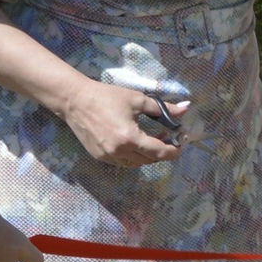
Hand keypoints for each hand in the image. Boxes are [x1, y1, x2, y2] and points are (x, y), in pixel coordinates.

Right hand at [60, 80, 188, 168]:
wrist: (76, 101)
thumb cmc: (107, 97)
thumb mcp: (138, 100)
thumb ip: (163, 108)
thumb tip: (186, 108)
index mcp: (130, 138)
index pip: (159, 152)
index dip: (174, 151)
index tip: (181, 145)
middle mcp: (119, 152)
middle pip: (149, 160)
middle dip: (162, 151)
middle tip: (167, 137)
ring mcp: (108, 157)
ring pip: (136, 164)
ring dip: (147, 155)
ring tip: (151, 139)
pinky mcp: (99, 157)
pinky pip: (122, 162)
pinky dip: (132, 156)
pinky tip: (134, 143)